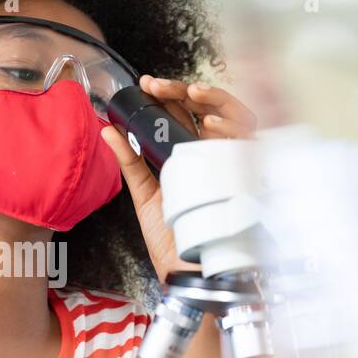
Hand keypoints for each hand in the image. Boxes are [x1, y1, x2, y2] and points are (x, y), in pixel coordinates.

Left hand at [101, 75, 256, 281]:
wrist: (186, 271)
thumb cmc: (171, 236)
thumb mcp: (145, 194)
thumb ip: (129, 161)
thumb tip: (107, 130)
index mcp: (190, 155)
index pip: (184, 115)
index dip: (168, 95)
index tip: (144, 85)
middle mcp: (215, 155)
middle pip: (208, 109)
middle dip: (185, 91)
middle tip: (157, 86)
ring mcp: (233, 165)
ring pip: (236, 117)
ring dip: (214, 100)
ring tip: (190, 93)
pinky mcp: (248, 179)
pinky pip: (250, 145)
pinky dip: (233, 130)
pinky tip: (210, 124)